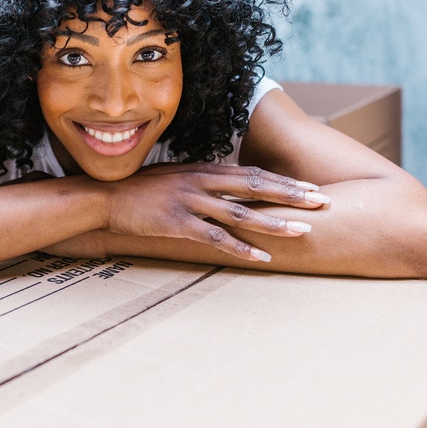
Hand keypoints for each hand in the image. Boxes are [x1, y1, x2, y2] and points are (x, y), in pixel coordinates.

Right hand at [98, 163, 329, 261]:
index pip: (252, 173)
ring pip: (240, 213)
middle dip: (290, 195)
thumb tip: (228, 190)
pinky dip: (240, 248)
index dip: (282, 181)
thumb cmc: (141, 189)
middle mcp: (201, 181)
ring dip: (273, 223)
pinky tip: (260, 257)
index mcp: (203, 170)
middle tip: (321, 202)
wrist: (106, 196)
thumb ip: (202, 181)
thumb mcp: (175, 177)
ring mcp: (190, 201)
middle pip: (255, 187)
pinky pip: (215, 237)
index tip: (309, 187)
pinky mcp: (177, 222)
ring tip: (301, 231)